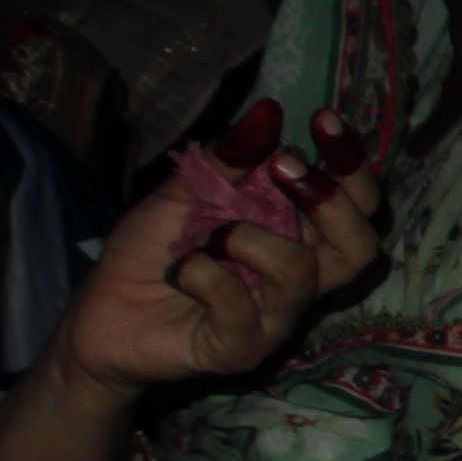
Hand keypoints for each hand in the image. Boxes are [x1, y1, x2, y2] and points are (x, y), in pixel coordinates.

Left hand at [44, 105, 381, 403]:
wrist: (100, 314)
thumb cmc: (152, 253)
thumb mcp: (184, 191)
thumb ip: (228, 158)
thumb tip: (270, 110)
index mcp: (297, 235)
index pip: (358, 205)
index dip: (351, 163)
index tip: (322, 120)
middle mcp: (299, 278)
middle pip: (361, 247)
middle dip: (330, 199)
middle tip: (281, 168)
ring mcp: (274, 318)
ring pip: (302, 273)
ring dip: (250, 238)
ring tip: (210, 234)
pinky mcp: (240, 350)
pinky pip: (243, 310)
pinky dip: (206, 276)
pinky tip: (179, 270)